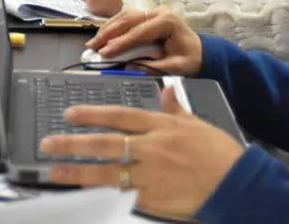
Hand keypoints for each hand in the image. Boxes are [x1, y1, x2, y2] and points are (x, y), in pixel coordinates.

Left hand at [40, 87, 243, 218]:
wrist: (238, 183)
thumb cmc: (220, 153)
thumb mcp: (197, 123)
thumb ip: (176, 108)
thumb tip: (167, 90)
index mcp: (161, 126)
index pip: (118, 116)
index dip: (91, 114)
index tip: (70, 114)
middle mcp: (152, 147)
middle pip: (105, 142)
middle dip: (73, 142)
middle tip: (49, 143)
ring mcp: (151, 173)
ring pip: (107, 170)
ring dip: (78, 170)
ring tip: (55, 169)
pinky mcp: (154, 197)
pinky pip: (120, 194)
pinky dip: (100, 193)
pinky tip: (83, 192)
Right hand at [86, 6, 202, 76]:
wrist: (201, 52)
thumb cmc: (190, 60)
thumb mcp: (175, 67)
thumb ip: (152, 67)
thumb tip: (128, 65)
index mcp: (168, 21)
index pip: (139, 32)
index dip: (120, 42)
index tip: (105, 52)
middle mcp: (159, 12)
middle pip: (128, 19)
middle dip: (108, 33)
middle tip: (93, 46)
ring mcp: (153, 11)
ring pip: (125, 16)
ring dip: (108, 28)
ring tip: (94, 41)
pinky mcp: (147, 15)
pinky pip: (127, 17)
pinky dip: (113, 26)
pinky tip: (103, 35)